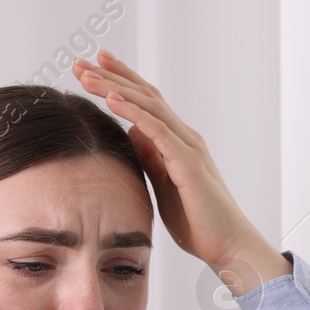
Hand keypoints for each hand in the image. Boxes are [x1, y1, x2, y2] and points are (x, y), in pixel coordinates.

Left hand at [73, 49, 289, 294]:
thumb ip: (152, 159)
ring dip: (116, 88)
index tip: (92, 67)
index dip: (120, 81)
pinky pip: (159, 132)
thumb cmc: (198, 222)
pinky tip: (113, 100)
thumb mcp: (165, 187)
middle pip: (145, 96)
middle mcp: (184, 137)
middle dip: (112, 76)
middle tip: (81, 62)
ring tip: (88, 75)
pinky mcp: (189, 165)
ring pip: (149, 107)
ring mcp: (188, 148)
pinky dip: (134, 113)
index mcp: (177, 142)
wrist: (229, 246)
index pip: (146, 102)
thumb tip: (133, 134)